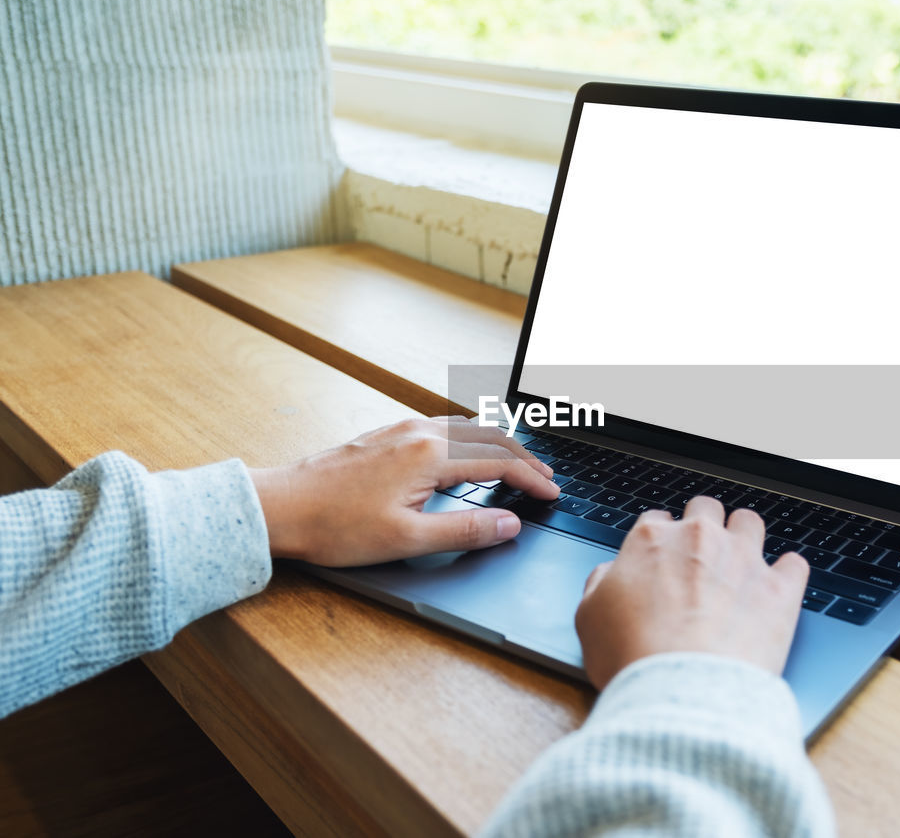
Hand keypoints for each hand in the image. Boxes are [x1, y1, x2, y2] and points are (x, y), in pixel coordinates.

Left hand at [248, 417, 558, 565]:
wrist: (281, 507)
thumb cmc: (335, 527)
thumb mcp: (407, 539)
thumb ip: (465, 529)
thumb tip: (509, 524)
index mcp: (430, 456)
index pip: (499, 462)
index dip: (531, 479)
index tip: (552, 494)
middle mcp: (419, 433)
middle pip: (489, 437)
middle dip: (524, 457)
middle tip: (546, 477)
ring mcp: (401, 429)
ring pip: (466, 427)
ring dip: (498, 443)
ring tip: (518, 460)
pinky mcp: (386, 434)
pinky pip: (443, 426)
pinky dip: (471, 437)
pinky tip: (468, 448)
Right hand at [575, 496, 808, 688]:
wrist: (682, 691)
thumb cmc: (632, 658)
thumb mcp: (589, 618)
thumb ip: (600, 584)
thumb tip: (609, 574)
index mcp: (651, 540)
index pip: (658, 520)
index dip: (660, 541)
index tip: (662, 561)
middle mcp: (700, 538)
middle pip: (706, 509)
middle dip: (703, 527)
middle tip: (700, 558)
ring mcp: (744, 559)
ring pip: (750, 522)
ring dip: (745, 538)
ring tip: (740, 565)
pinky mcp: (780, 589)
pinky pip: (795, 563)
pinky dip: (787, 574)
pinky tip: (777, 589)